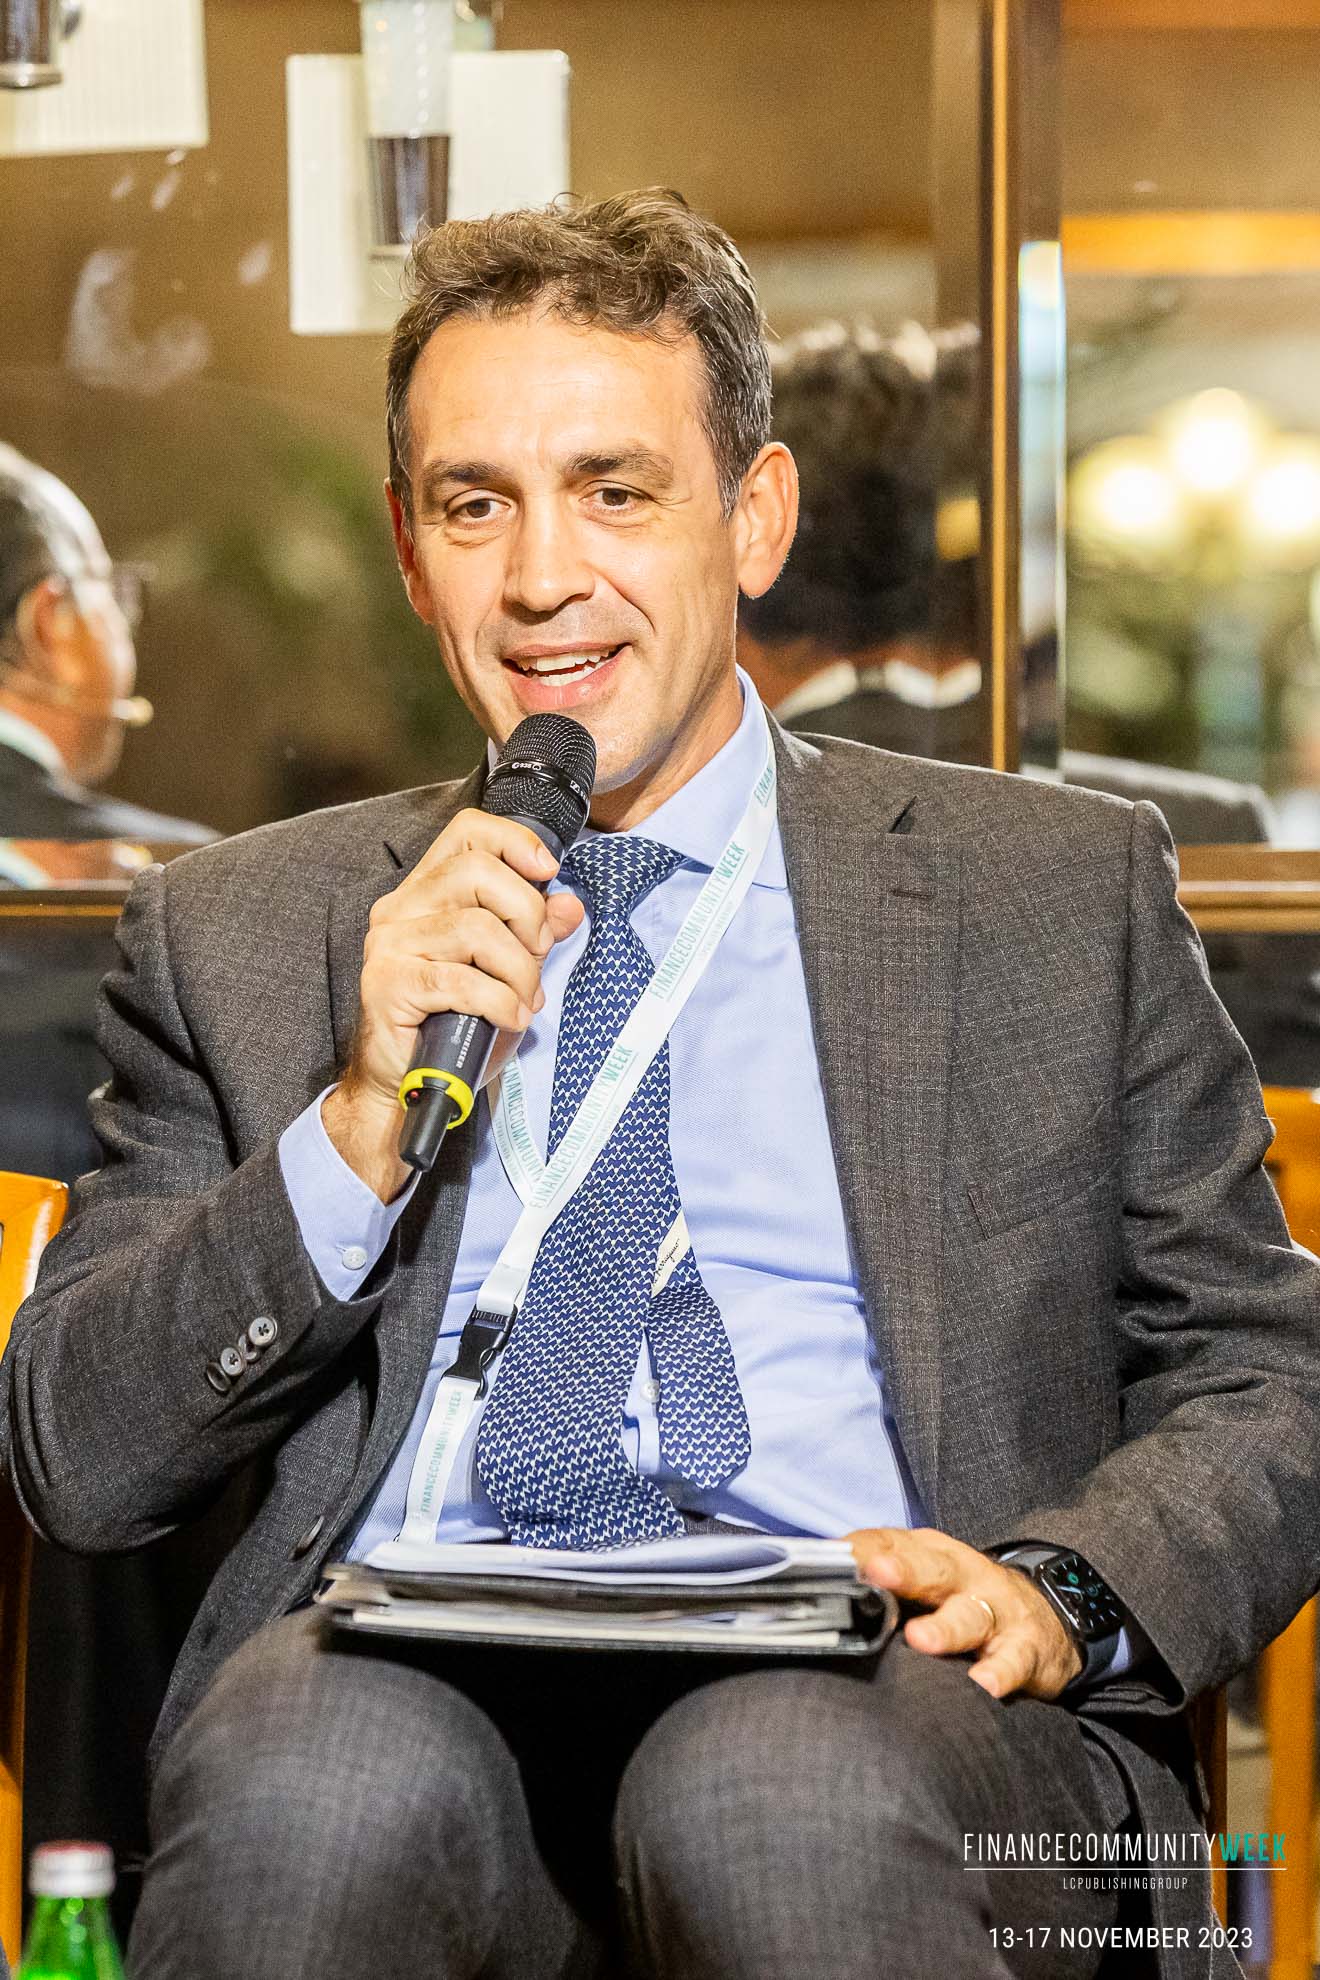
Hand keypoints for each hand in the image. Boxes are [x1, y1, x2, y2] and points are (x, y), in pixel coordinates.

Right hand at [323, 808, 584, 1199]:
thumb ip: (536, 935)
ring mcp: (390, 946)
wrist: (407, 1087)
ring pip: (476, 929)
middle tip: (538, 956)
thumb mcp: (510, 974)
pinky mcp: (388, 985)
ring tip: (523, 1000)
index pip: (467, 832)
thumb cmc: (456, 1027)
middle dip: (527, 914)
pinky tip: (508, 1019)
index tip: (548, 871)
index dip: (514, 841)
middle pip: (477, 873)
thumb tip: (570, 905)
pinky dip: (499, 1001)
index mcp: (427, 893)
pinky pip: (461, 980)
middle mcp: (401, 909)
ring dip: (518, 970)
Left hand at [846, 1526, 1081, 1699]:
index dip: (860, 1550)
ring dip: (945, 1626)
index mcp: (927, 1554)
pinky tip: (983, 1684)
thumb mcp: (923, 1582)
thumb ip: (876, 1587)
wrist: (1045, 1620)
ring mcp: (995, 1609)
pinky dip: (999, 1672)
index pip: (888, 1542)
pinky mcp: (1025, 1647)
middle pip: (930, 1569)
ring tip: (920, 1640)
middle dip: (903, 1569)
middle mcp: (960, 1575)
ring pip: (969, 1615)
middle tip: (876, 1573)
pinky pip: (1012, 1660)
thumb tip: (808, 1593)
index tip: (828, 1559)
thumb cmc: (962, 1601)